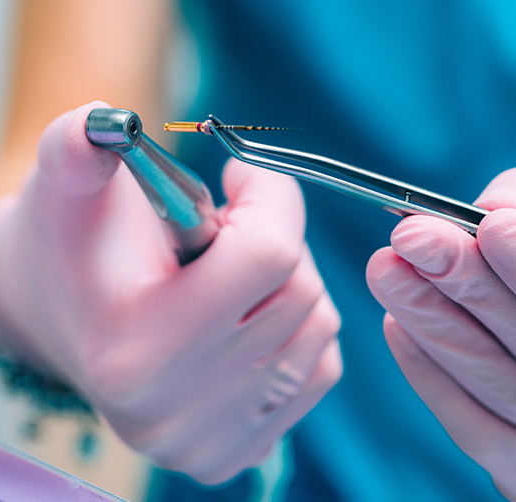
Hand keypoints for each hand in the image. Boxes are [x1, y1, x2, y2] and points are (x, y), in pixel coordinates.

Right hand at [0, 102, 341, 483]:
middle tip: (222, 228)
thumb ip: (78, 144)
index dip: (267, 194)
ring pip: (316, 329)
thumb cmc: (66, 240)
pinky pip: (317, 369)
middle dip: (274, 237)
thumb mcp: (64, 182)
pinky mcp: (230, 454)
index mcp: (131, 349)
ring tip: (224, 273)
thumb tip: (104, 121)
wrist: (52, 311)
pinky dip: (293, 328)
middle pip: (298, 294)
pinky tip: (239, 316)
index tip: (239, 177)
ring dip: (286, 282)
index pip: (266, 256)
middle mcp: (168, 413)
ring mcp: (202, 443)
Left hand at [367, 168, 515, 499]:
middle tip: (411, 237)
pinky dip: (431, 375)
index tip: (487, 225)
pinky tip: (394, 326)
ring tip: (385, 268)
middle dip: (464, 281)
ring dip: (431, 319)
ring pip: (487, 375)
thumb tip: (488, 210)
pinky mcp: (515, 465)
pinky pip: (471, 426)